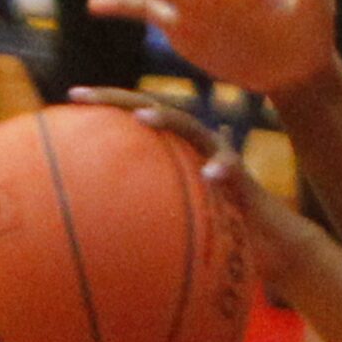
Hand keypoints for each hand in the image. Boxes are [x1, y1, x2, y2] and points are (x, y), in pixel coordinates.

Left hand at [68, 86, 341, 298]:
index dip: (105, 105)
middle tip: (81, 95)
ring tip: (144, 119)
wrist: (272, 246)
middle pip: (154, 110)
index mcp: (175, 153)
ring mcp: (219, 157)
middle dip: (118, 100)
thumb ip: (151, 217)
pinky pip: (232, 170)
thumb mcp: (180, 225)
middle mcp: (194, 146)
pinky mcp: (244, 178)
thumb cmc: (222, 238)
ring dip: (168, 121)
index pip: (136, 119)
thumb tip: (105, 236)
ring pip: (191, 128)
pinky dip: (222, 169)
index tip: (69, 96)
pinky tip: (211, 174)